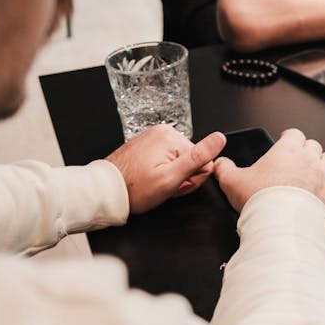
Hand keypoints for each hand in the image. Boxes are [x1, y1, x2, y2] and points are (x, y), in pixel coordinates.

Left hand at [105, 125, 225, 213]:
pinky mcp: (147, 145)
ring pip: (180, 161)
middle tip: (163, 186)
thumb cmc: (134, 189)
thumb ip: (198, 157)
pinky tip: (150, 179)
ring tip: (155, 184)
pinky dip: (162, 172)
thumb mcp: (171, 177)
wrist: (104, 192)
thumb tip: (220, 138)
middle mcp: (163, 132)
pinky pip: (167, 159)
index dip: (190, 180)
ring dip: (172, 176)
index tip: (174, 185)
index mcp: (171, 136)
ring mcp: (153, 137)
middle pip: (192, 160)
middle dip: (181, 178)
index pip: (203, 161)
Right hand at [213, 128, 324, 212]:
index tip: (284, 141)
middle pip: (313, 145)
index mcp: (287, 150)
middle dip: (306, 150)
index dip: (289, 137)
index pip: (294, 133)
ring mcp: (323, 175)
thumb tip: (219, 164)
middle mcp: (309, 159)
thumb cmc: (260, 200)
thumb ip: (224, 169)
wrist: (280, 222)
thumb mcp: (233, 181)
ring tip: (316, 169)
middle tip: (297, 160)